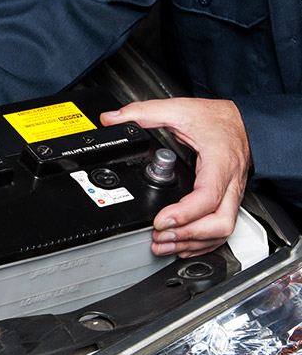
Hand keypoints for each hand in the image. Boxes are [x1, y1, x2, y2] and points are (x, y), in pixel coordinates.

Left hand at [100, 98, 250, 257]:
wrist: (243, 120)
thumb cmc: (216, 118)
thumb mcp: (178, 109)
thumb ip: (143, 113)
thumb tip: (112, 120)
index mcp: (219, 162)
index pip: (207, 197)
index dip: (184, 213)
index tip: (160, 220)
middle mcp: (230, 183)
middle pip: (220, 223)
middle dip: (188, 235)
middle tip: (159, 236)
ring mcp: (232, 194)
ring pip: (222, 230)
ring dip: (192, 242)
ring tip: (163, 244)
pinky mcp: (229, 201)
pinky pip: (222, 229)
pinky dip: (202, 242)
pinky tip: (182, 245)